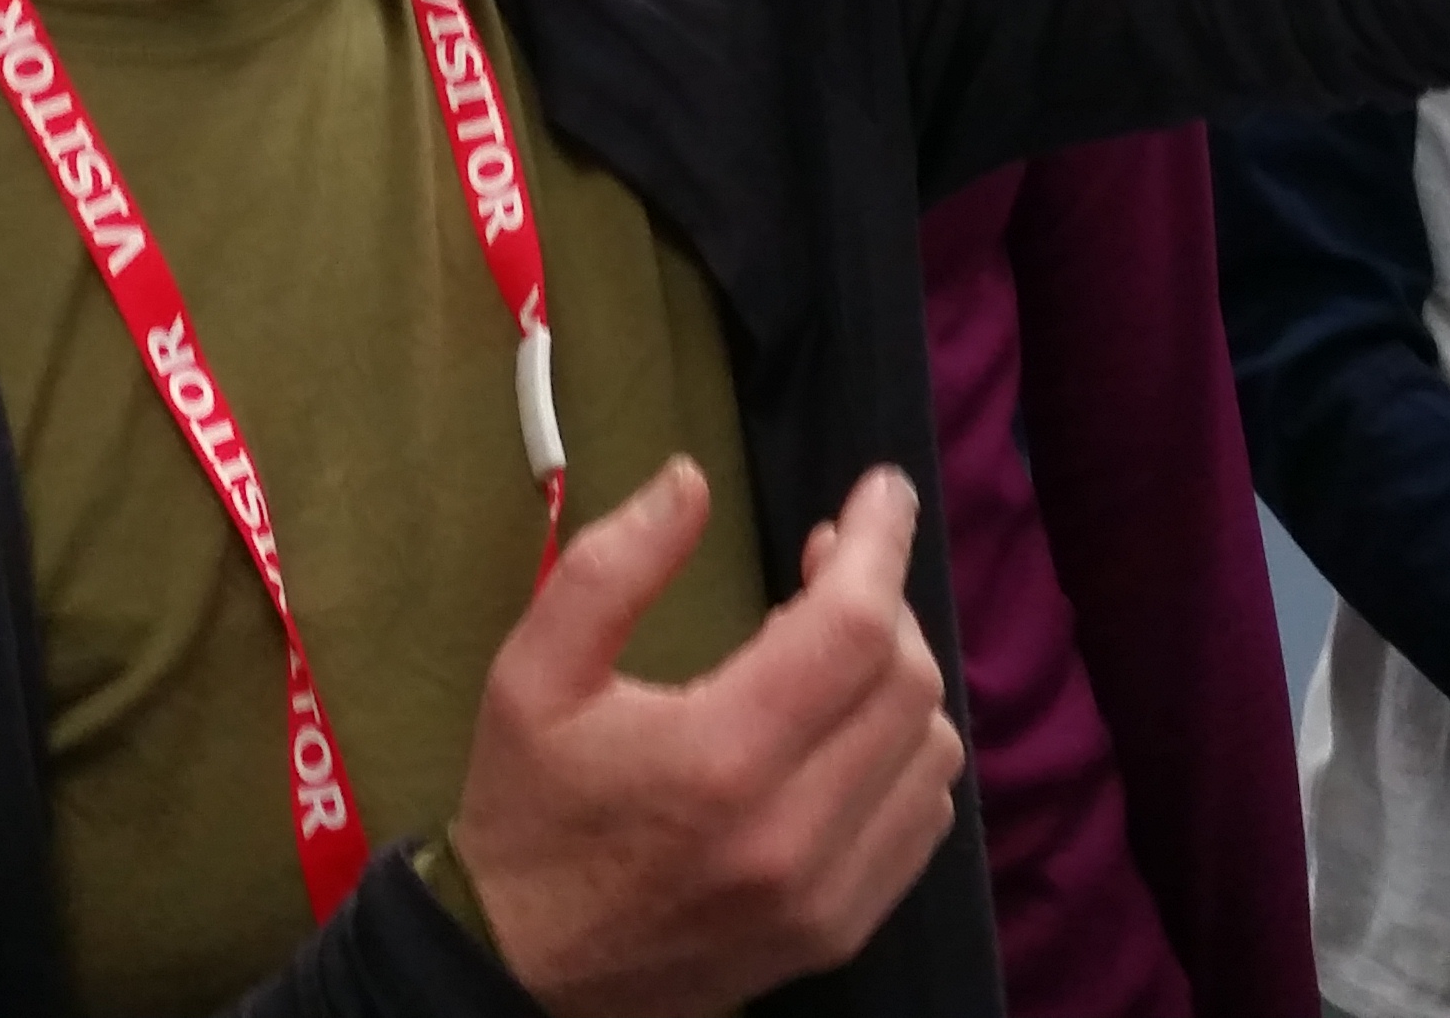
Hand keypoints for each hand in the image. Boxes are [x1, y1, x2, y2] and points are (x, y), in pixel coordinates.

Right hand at [452, 459, 963, 1017]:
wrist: (519, 974)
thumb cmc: (526, 812)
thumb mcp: (531, 675)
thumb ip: (611, 568)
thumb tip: (692, 480)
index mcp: (717, 757)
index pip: (853, 628)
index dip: (881, 543)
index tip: (881, 492)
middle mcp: (791, 831)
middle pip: (906, 683)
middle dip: (884, 601)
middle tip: (830, 566)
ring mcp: (826, 893)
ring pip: (930, 753)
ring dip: (899, 679)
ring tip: (834, 649)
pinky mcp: (839, 930)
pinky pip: (921, 822)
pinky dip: (905, 756)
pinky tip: (849, 730)